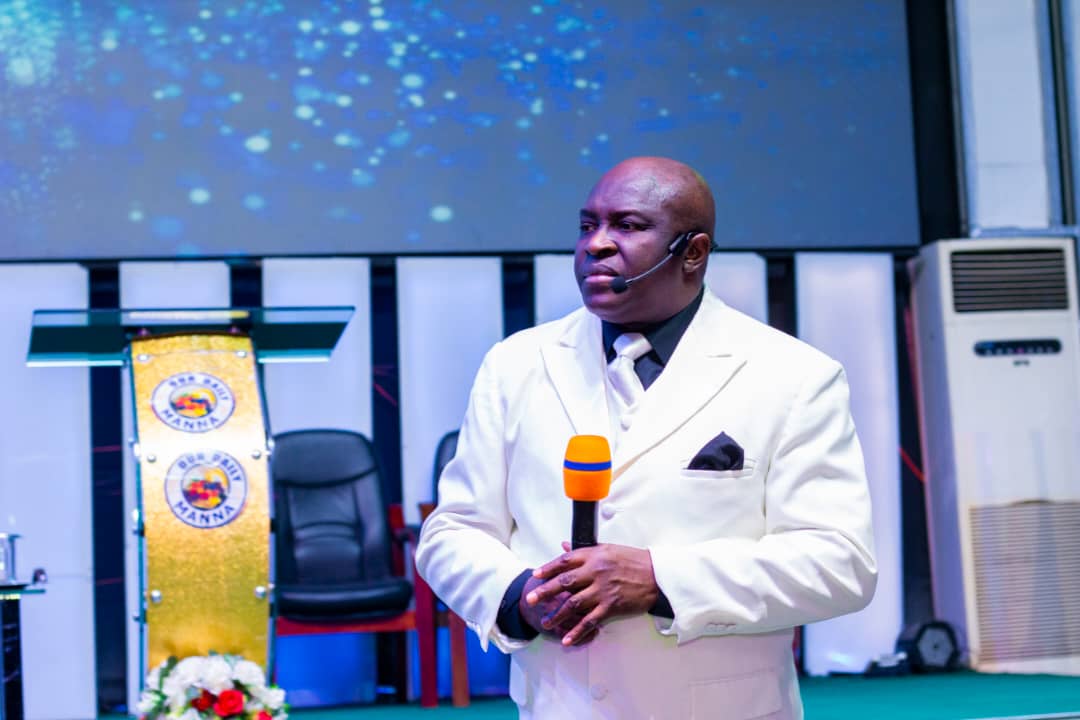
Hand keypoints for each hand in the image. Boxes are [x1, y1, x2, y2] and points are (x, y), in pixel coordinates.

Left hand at [526, 542, 659, 645]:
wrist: (657, 575)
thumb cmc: (633, 560)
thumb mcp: (608, 549)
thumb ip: (585, 550)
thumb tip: (563, 546)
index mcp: (594, 555)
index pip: (565, 561)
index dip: (549, 568)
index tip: (536, 575)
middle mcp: (595, 572)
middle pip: (565, 582)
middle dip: (545, 591)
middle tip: (530, 599)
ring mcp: (603, 590)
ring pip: (574, 603)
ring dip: (557, 614)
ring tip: (546, 623)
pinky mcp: (612, 606)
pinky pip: (591, 620)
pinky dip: (578, 631)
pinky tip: (567, 640)